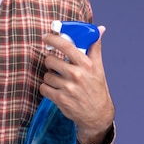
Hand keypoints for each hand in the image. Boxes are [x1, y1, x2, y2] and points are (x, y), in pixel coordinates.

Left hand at [41, 26, 114, 143]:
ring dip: (50, 77)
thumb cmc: (96, 88)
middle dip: (51, 62)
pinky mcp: (60, 99)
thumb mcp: (98, 67)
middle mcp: (77, 75)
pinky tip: (55, 89)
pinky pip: (43, 87)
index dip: (53, 39)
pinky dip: (47, 88)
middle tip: (56, 65)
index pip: (66, 46)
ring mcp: (68, 88)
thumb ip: (95, 47)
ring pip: (46, 74)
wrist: (97, 115)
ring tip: (59, 80)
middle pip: (50, 60)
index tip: (46, 37)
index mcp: (86, 65)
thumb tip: (100, 29)